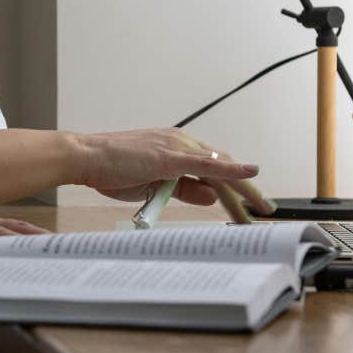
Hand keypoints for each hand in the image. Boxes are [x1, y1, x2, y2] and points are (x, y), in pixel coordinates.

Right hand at [73, 128, 274, 223]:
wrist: (87, 158)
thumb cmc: (113, 170)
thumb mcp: (154, 185)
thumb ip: (183, 189)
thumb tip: (211, 198)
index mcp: (176, 147)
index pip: (214, 167)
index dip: (234, 186)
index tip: (249, 204)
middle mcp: (181, 141)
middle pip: (223, 169)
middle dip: (245, 193)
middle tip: (265, 211)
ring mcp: (177, 147)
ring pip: (220, 169)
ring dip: (242, 191)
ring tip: (259, 209)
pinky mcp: (170, 156)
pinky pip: (207, 163)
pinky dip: (230, 169)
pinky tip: (249, 173)